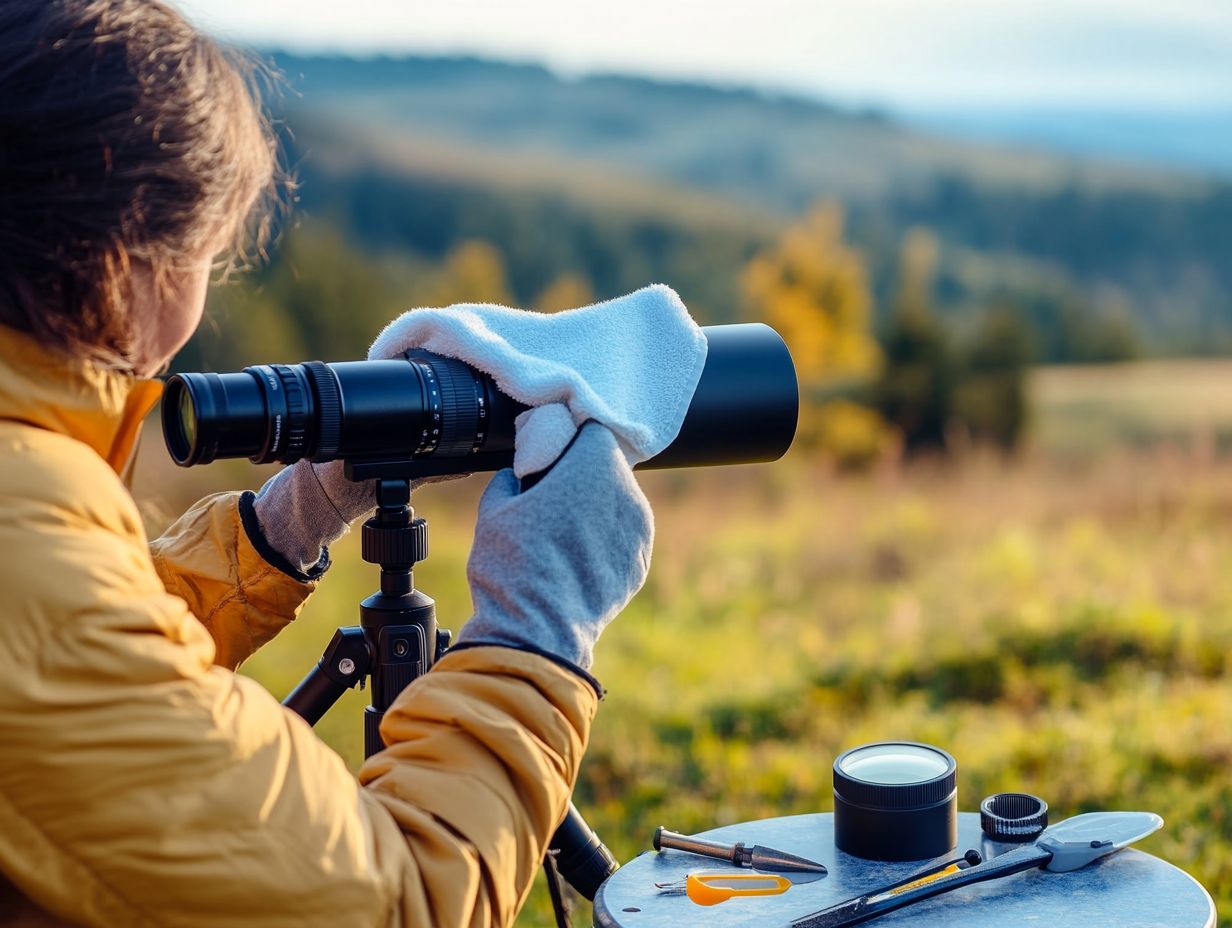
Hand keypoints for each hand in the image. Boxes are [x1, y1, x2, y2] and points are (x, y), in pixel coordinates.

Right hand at [456, 422, 652, 670]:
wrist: (537, 632)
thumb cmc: (512, 566)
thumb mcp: (495, 509)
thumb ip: (511, 478)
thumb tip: (516, 472)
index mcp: (593, 467)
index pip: (592, 429)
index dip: (569, 437)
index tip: (551, 451)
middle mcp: (627, 493)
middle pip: (608, 464)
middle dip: (583, 471)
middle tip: (551, 491)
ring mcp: (639, 530)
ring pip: (619, 499)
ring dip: (597, 504)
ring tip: (561, 530)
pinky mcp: (640, 562)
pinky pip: (624, 534)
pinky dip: (605, 537)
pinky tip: (575, 555)